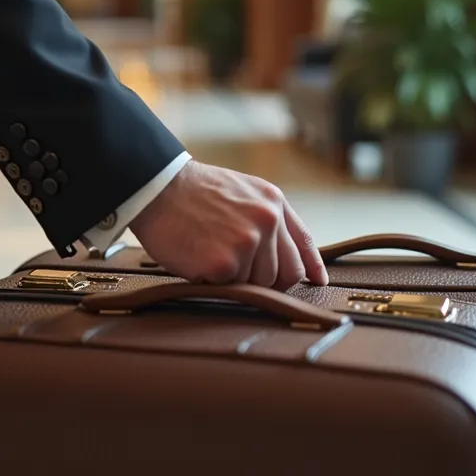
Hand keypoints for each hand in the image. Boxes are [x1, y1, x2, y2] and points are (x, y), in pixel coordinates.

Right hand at [128, 160, 327, 288]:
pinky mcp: (224, 264)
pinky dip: (214, 280)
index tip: (317, 282)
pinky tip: (199, 258)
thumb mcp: (243, 190)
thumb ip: (267, 217)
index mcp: (273, 202)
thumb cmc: (194, 192)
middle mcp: (267, 221)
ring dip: (236, 278)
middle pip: (285, 274)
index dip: (312, 267)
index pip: (303, 243)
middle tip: (239, 270)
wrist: (158, 187)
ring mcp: (247, 242)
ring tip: (211, 252)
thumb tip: (287, 252)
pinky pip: (230, 288)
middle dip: (266, 279)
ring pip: (258, 284)